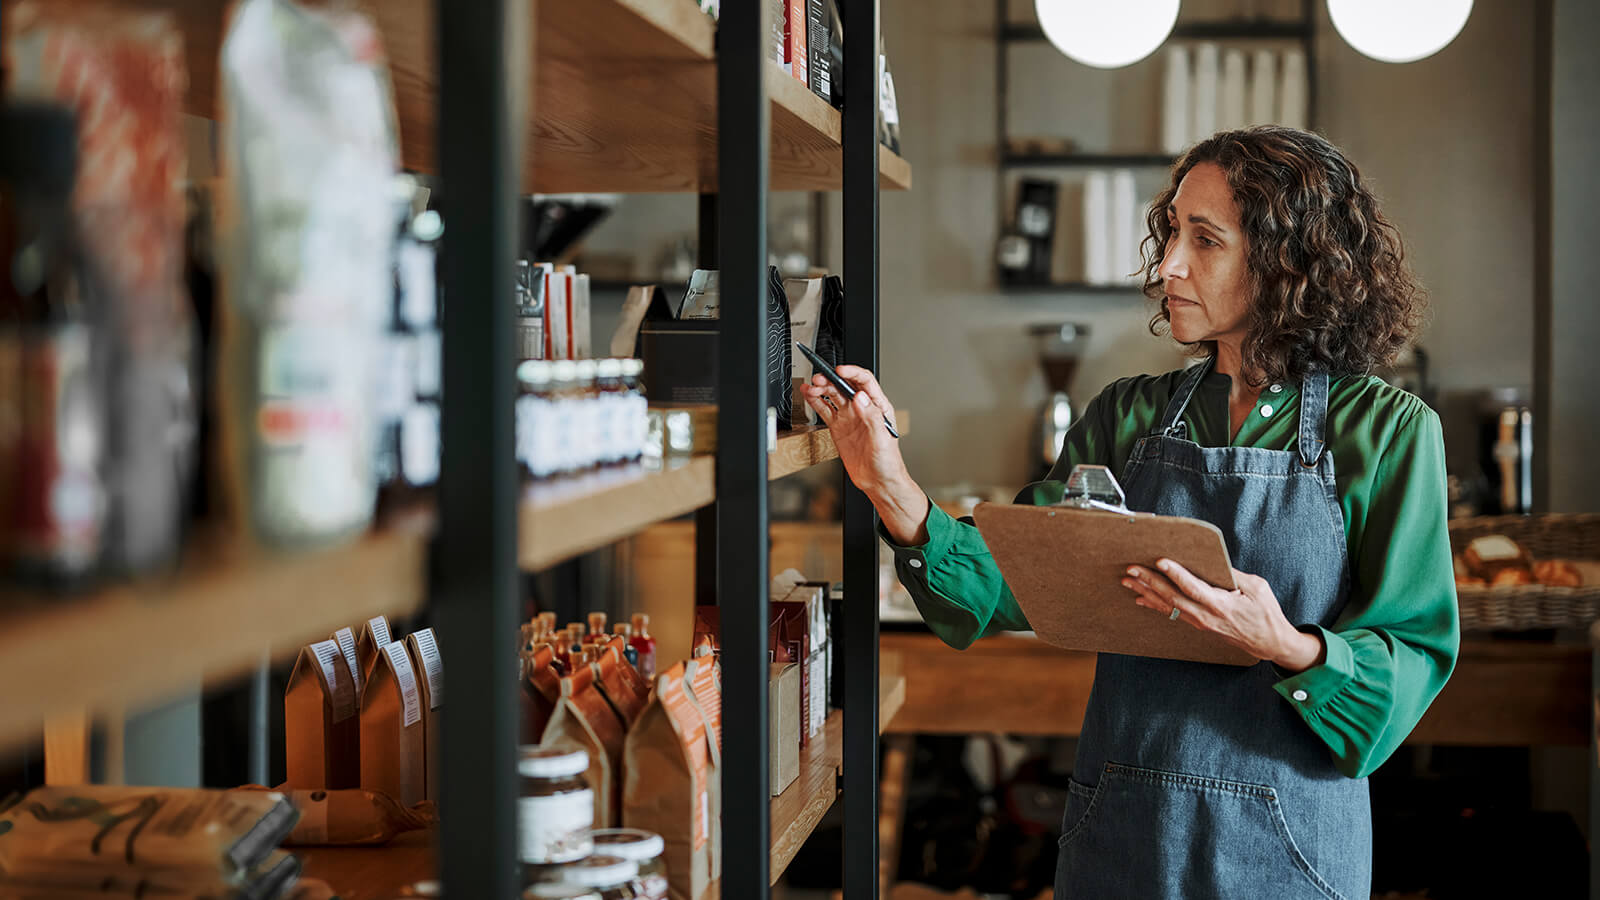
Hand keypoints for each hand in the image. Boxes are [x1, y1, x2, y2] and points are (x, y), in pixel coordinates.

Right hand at [801, 366, 905, 494]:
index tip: (839, 370)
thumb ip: (872, 417)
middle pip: (845, 385)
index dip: (852, 372)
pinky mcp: (838, 427)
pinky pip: (825, 410)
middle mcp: (862, 409)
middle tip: (819, 380)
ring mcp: (849, 417)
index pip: (865, 382)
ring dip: (821, 388)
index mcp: (878, 407)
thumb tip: (860, 397)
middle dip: (831, 379)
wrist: (878, 482)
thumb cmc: (887, 462)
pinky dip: (815, 401)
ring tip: (810, 387)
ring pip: (833, 395)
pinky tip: (807, 395)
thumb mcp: (883, 439)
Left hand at [1121, 560, 1324, 671]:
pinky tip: (1141, 599)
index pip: (1193, 587)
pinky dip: (1155, 605)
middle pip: (1173, 597)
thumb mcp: (1258, 588)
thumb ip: (1234, 575)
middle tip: (1131, 569)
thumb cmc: (1266, 613)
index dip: (1175, 574)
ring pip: (1169, 606)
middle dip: (1150, 582)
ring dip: (1147, 592)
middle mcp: (1206, 615)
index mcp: (1222, 604)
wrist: (1268, 642)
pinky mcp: (1199, 624)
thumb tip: (1213, 561)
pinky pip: (1173, 613)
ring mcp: (1200, 622)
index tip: (1160, 561)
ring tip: (1128, 581)